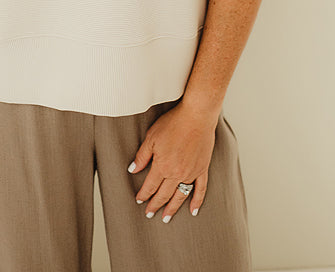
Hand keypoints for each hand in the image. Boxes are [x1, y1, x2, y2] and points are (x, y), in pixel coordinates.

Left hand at [128, 102, 216, 222]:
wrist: (196, 116)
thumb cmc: (173, 123)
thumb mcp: (151, 137)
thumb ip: (142, 156)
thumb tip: (132, 169)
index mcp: (162, 166)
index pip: (150, 186)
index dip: (144, 194)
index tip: (139, 200)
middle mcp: (176, 173)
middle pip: (164, 194)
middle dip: (155, 205)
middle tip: (149, 214)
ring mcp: (191, 173)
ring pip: (180, 196)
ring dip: (172, 208)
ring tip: (166, 218)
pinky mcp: (202, 169)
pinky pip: (200, 189)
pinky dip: (197, 201)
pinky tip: (193, 211)